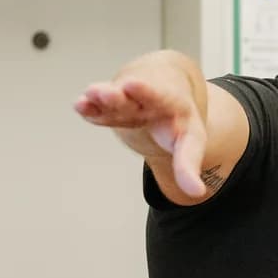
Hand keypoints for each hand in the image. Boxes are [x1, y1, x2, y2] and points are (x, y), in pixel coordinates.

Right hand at [75, 50, 208, 198]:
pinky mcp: (111, 108)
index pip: (158, 96)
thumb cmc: (177, 119)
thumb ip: (189, 165)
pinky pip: (99, 108)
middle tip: (108, 92)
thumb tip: (197, 193)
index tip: (131, 84)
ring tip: (88, 96)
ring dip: (100, 98)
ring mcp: (126, 102)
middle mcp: (145, 98)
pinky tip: (79, 106)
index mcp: (170, 101)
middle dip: (118, 95)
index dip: (145, 91)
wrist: (165, 86)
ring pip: (112, 98)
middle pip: (130, 97)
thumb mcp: (190, 141)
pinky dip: (90, 108)